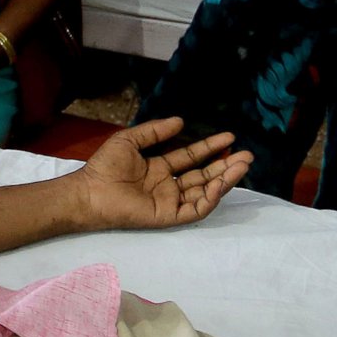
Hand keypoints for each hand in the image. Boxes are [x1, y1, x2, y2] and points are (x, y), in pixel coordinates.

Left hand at [68, 118, 252, 230]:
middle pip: (204, 175)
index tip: (229, 136)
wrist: (90, 191)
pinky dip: (210, 197)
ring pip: (205, 192)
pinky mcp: (169, 216)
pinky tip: (220, 182)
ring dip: (225, 179)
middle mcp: (168, 185)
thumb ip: (155, 131)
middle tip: (246, 154)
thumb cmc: (105, 167)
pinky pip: (195, 208)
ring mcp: (170, 201)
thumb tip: (180, 121)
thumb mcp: (130, 140)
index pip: (191, 158)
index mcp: (159, 168)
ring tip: (242, 164)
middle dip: (225, 165)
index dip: (210, 148)